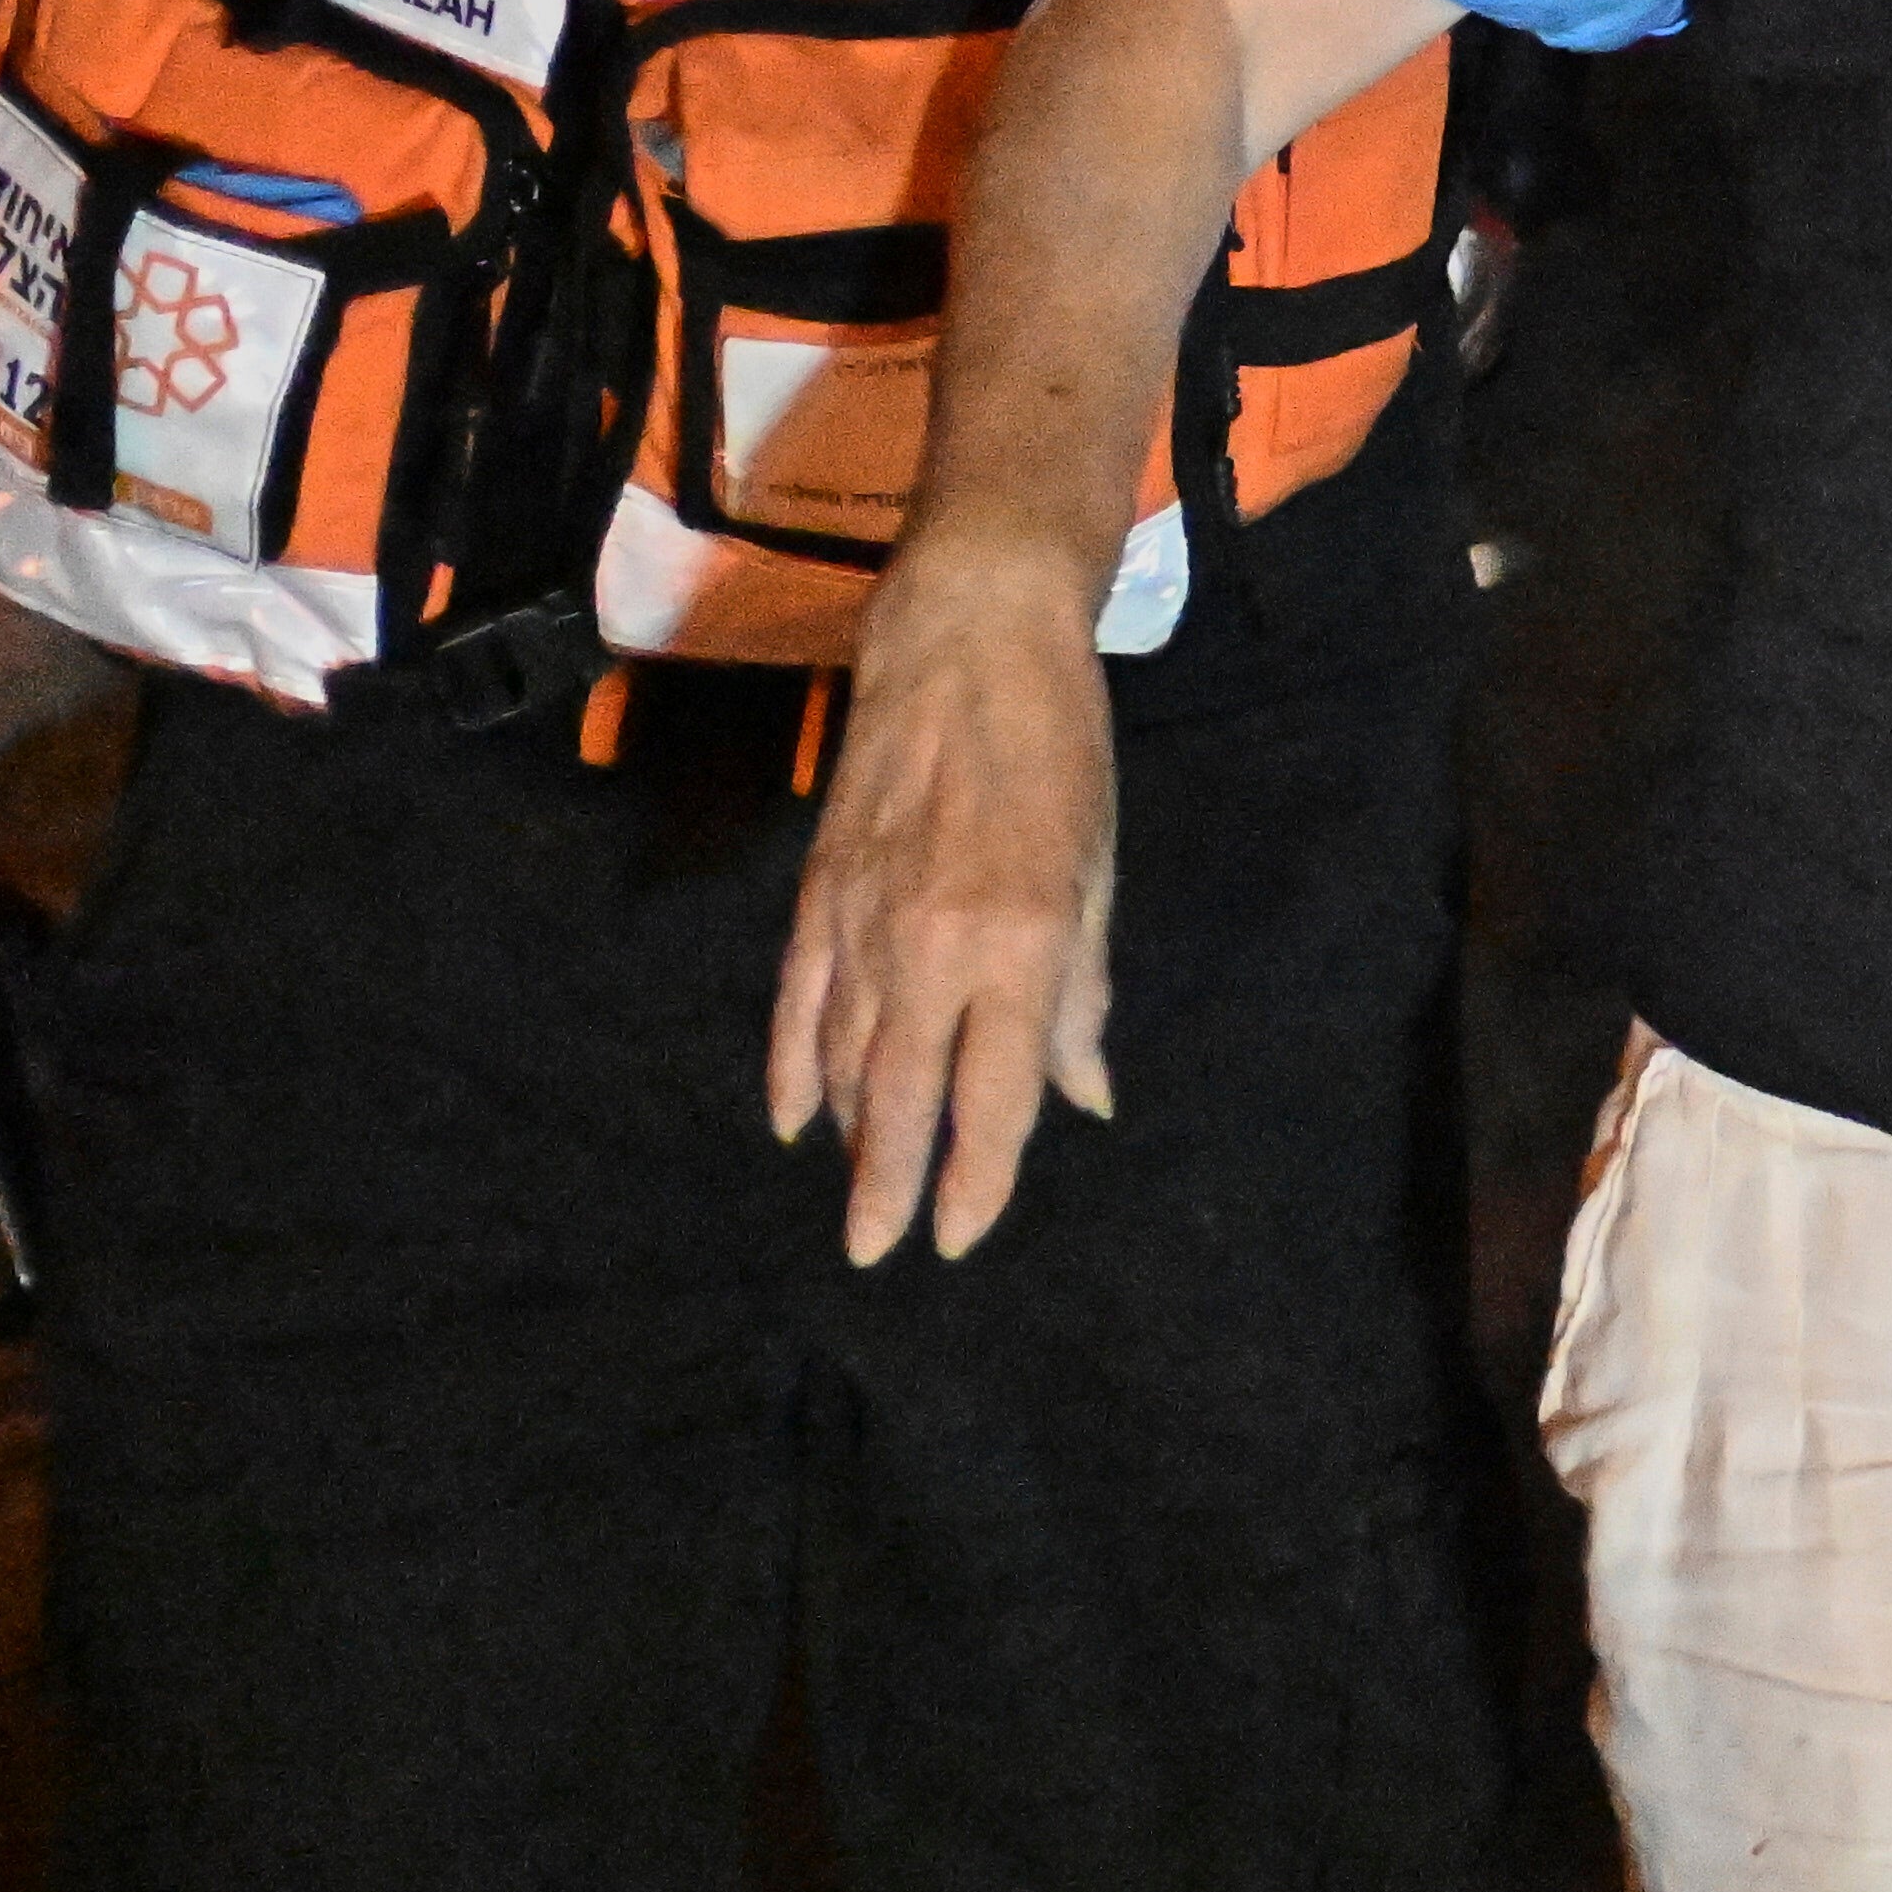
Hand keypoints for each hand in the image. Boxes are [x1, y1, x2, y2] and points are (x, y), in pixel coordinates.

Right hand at [764, 579, 1123, 1263]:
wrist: (969, 640)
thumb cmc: (1060, 750)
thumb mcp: (1097, 870)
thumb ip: (1081, 994)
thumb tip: (1082, 1095)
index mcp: (1022, 944)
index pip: (996, 1096)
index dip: (979, 1177)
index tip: (961, 1237)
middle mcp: (934, 948)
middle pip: (904, 1099)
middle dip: (891, 1184)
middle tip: (877, 1251)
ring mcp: (864, 924)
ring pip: (847, 1060)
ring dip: (854, 1131)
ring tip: (862, 1189)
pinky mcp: (817, 893)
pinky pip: (799, 1004)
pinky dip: (795, 1066)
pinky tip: (797, 1117)